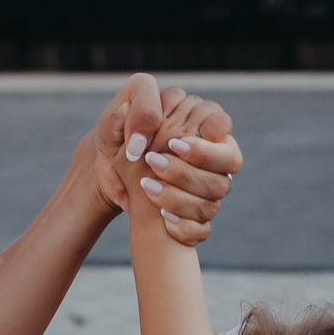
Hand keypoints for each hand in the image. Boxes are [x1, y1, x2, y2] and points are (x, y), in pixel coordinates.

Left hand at [88, 74, 241, 243]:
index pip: (222, 127)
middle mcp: (210, 157)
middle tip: (153, 162)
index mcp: (200, 123)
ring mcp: (205, 188)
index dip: (206, 138)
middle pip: (227, 164)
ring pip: (214, 198)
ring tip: (147, 186)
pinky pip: (201, 228)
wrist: (106, 169)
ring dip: (180, 195)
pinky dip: (183, 225)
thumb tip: (152, 132)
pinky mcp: (194, 217)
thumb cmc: (119, 135)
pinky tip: (162, 217)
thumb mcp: (121, 112)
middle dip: (190, 168)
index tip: (175, 145)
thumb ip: (139, 106)